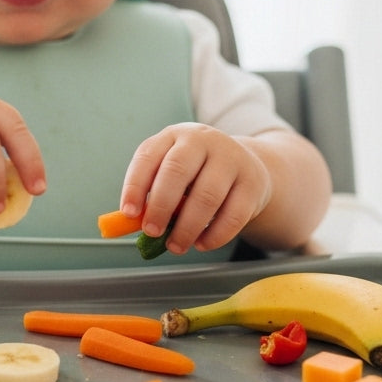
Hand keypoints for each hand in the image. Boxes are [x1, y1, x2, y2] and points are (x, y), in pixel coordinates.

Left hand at [120, 123, 270, 254]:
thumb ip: (152, 193)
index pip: (148, 156)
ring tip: (175, 246)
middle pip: (177, 171)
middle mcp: (203, 140)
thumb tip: (130, 223)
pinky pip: (233, 214)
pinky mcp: (253, 182)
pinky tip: (202, 244)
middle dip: (161, 206)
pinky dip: (215, 235)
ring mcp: (231, 158)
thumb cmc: (197, 173)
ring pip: (207, 196)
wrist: (246, 165)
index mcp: (174, 135)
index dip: (135, 185)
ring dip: (187, 227)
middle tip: (151, 232)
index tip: (128, 213)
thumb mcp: (172, 174)